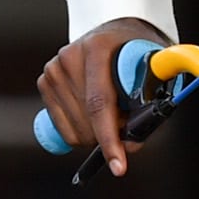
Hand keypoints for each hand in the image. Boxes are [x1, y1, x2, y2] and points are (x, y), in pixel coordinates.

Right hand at [39, 16, 167, 174]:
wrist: (114, 32)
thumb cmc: (137, 54)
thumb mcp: (153, 71)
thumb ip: (148, 106)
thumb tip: (131, 145)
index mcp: (98, 48)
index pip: (99, 103)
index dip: (110, 137)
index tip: (119, 165)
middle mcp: (70, 56)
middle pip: (86, 120)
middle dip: (108, 139)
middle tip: (126, 133)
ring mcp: (54, 68)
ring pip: (74, 129)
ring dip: (95, 135)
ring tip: (111, 116)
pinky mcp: (45, 80)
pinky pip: (61, 127)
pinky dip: (80, 132)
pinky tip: (92, 116)